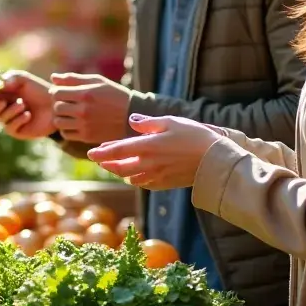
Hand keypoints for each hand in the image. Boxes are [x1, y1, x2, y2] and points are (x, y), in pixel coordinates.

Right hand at [0, 69, 54, 139]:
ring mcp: (10, 120)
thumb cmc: (39, 90)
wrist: (56, 105)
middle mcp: (4, 107)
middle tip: (4, 101)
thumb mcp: (24, 80)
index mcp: (2, 93)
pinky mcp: (17, 131)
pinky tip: (28, 115)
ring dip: (11, 110)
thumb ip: (9, 79)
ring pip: (0, 118)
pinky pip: (9, 127)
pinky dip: (17, 120)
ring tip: (23, 105)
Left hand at [49, 72, 131, 143]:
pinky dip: (66, 129)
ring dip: (60, 117)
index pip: (56, 93)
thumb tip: (53, 78)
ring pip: (58, 122)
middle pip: (56, 107)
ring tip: (68, 113)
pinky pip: (66, 134)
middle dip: (58, 104)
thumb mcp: (97, 81)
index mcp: (85, 94)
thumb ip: (73, 79)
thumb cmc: (113, 94)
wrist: (132, 116)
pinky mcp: (87, 137)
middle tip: (65, 103)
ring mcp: (85, 125)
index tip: (61, 92)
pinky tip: (74, 123)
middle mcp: (84, 110)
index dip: (55, 92)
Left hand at [87, 114, 221, 188]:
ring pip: (131, 178)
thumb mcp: (171, 122)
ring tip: (115, 166)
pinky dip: (136, 179)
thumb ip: (148, 123)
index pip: (117, 151)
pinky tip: (136, 175)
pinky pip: (145, 184)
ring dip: (120, 172)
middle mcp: (149, 164)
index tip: (90, 153)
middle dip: (107, 164)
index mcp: (147, 147)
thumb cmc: (194, 136)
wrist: (215, 159)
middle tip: (100, 159)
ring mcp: (157, 176)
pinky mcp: (166, 184)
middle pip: (120, 168)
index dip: (102, 153)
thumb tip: (132, 120)